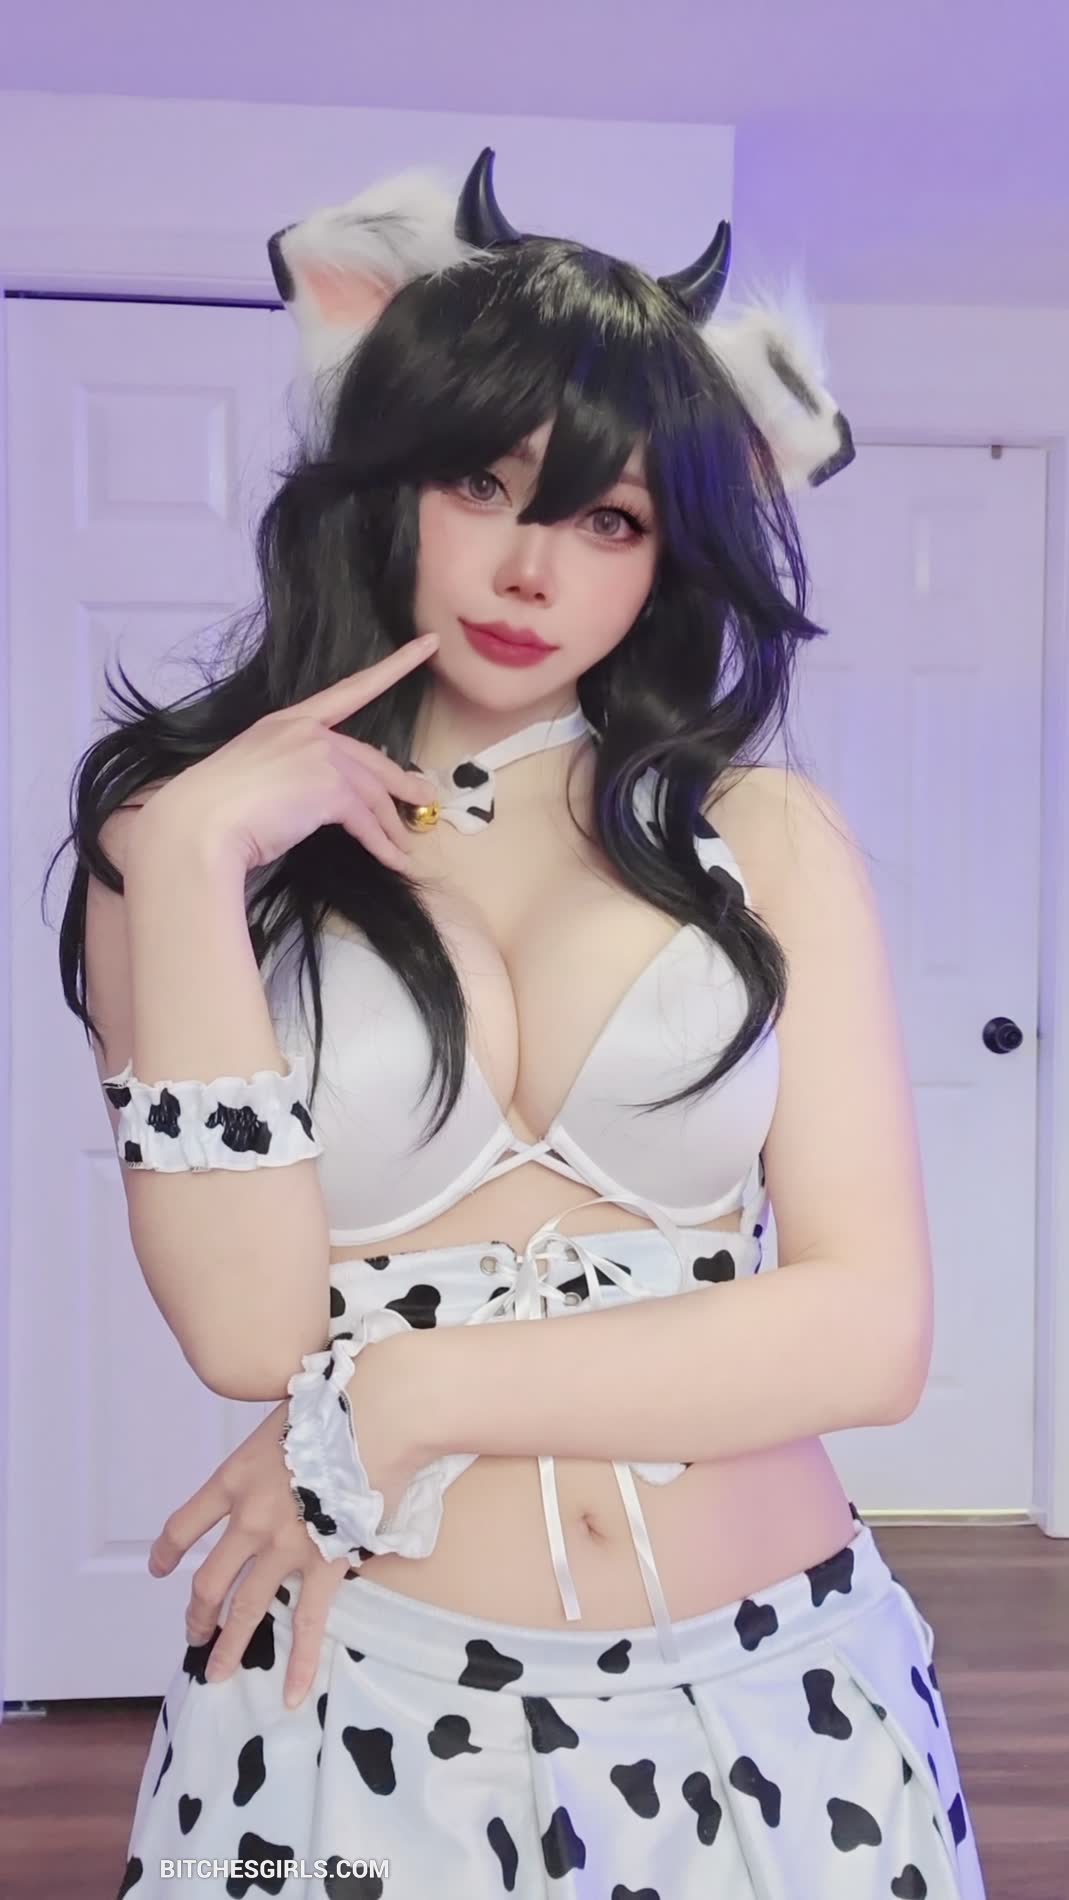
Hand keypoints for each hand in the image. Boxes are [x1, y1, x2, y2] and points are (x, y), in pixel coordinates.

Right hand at [132, 632, 440, 876]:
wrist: (196, 826)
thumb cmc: (213, 809)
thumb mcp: (255, 775)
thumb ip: (290, 774)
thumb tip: (314, 799)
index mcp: (286, 721)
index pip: (349, 690)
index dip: (394, 666)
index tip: (426, 646)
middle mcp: (307, 732)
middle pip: (370, 759)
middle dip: (400, 783)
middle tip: (422, 797)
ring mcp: (319, 757)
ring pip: (373, 793)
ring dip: (392, 825)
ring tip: (406, 844)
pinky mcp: (329, 790)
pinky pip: (366, 820)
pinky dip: (382, 843)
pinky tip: (392, 858)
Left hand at [147, 1332, 426, 1710]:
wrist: (378, 1415)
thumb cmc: (335, 1404)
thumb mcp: (282, 1419)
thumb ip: (272, 1450)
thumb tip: (285, 1459)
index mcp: (234, 1479)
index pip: (185, 1523)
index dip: (167, 1550)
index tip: (157, 1567)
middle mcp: (249, 1520)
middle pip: (208, 1580)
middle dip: (196, 1614)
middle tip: (193, 1635)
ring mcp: (285, 1548)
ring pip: (244, 1609)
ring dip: (227, 1644)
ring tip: (217, 1672)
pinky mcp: (325, 1565)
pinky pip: (309, 1623)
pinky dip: (299, 1663)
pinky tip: (289, 1694)